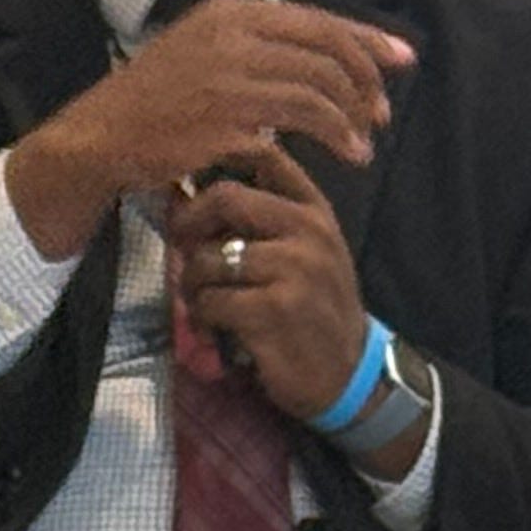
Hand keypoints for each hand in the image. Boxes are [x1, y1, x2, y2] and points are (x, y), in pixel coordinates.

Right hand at [4, 0, 410, 263]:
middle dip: (365, 81)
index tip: (403, 60)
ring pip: (319, 86)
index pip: (317, 18)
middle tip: (380, 113)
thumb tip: (317, 60)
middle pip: (326, 49)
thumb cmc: (156, 106)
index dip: (367, 39)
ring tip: (362, 146)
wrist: (100, 138)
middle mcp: (230, 34)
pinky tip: (342, 157)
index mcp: (229, 12)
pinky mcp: (226, 118)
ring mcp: (227, 75)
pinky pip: (299, 123)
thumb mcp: (202, 54)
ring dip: (352, 117)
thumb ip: (255, 50)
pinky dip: (332, 137)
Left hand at [167, 146, 371, 423]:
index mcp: (315, 211)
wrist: (348, 374)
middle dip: (190, 223)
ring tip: (202, 302)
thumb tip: (189, 192)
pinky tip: (213, 328)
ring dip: (193, 283)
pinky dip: (202, 317)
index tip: (195, 193)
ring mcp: (294, 269)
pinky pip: (211, 300)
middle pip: (225, 198)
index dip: (217, 164)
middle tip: (182, 248)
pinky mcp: (274, 310)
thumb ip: (268, 219)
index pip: (265, 156)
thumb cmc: (315, 310)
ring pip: (208, 257)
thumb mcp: (309, 252)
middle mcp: (309, 231)